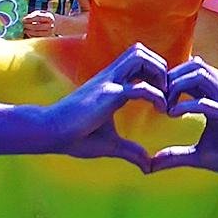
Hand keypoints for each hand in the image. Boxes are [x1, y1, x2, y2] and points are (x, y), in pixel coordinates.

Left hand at [23, 10, 55, 37]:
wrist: (56, 23)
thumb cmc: (45, 17)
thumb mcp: (41, 13)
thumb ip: (33, 15)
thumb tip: (24, 19)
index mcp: (49, 18)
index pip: (38, 18)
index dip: (29, 19)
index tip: (23, 20)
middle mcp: (50, 25)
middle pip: (37, 26)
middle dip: (28, 26)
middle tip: (23, 25)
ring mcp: (50, 32)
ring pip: (36, 33)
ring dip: (28, 31)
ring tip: (25, 29)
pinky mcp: (47, 37)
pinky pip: (37, 37)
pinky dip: (31, 35)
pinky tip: (29, 33)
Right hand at [45, 43, 168, 171]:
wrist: (50, 133)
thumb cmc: (75, 137)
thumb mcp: (110, 145)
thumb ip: (131, 152)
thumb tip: (148, 167)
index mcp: (111, 84)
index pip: (138, 62)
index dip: (156, 73)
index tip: (165, 96)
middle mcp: (111, 77)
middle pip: (140, 51)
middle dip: (160, 66)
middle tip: (168, 91)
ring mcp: (109, 83)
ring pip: (140, 57)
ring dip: (159, 73)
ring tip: (165, 96)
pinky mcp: (108, 95)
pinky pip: (139, 87)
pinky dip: (157, 95)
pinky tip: (161, 110)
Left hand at [150, 57, 217, 177]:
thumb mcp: (199, 155)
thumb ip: (176, 156)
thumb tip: (151, 165)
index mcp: (215, 97)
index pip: (191, 73)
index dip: (171, 79)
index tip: (156, 97)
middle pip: (194, 65)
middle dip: (171, 77)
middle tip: (157, 98)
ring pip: (200, 74)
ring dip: (178, 85)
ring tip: (166, 106)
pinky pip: (206, 102)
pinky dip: (186, 105)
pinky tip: (173, 115)